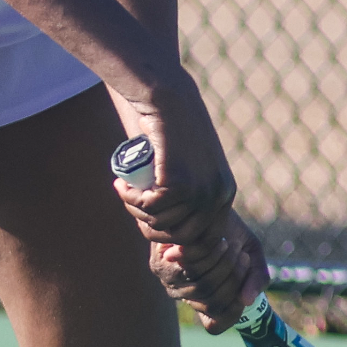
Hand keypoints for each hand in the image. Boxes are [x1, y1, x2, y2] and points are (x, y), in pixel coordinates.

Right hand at [111, 73, 236, 256]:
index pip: (207, 241)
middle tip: (134, 208)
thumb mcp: (191, 165)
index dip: (182, 249)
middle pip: (182, 238)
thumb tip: (176, 236)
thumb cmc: (173, 128)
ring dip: (137, 211)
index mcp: (224, 193)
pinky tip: (121, 185)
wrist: (168, 97)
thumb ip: (191, 192)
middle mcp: (219, 196)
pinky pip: (150, 207)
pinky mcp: (180, 183)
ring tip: (126, 191)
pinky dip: (131, 199)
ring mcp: (201, 191)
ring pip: (162, 224)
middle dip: (153, 230)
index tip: (161, 246)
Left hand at [149, 208, 269, 334]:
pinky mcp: (160, 264)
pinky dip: (209, 255)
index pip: (215, 325)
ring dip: (223, 265)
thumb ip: (257, 277)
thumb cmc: (230, 231)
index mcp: (207, 301)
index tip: (244, 286)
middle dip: (234, 277)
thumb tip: (248, 300)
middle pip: (213, 302)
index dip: (233, 309)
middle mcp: (186, 297)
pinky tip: (218, 240)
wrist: (206, 203)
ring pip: (202, 287)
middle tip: (242, 255)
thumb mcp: (252, 252)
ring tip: (230, 246)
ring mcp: (171, 283)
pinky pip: (190, 269)